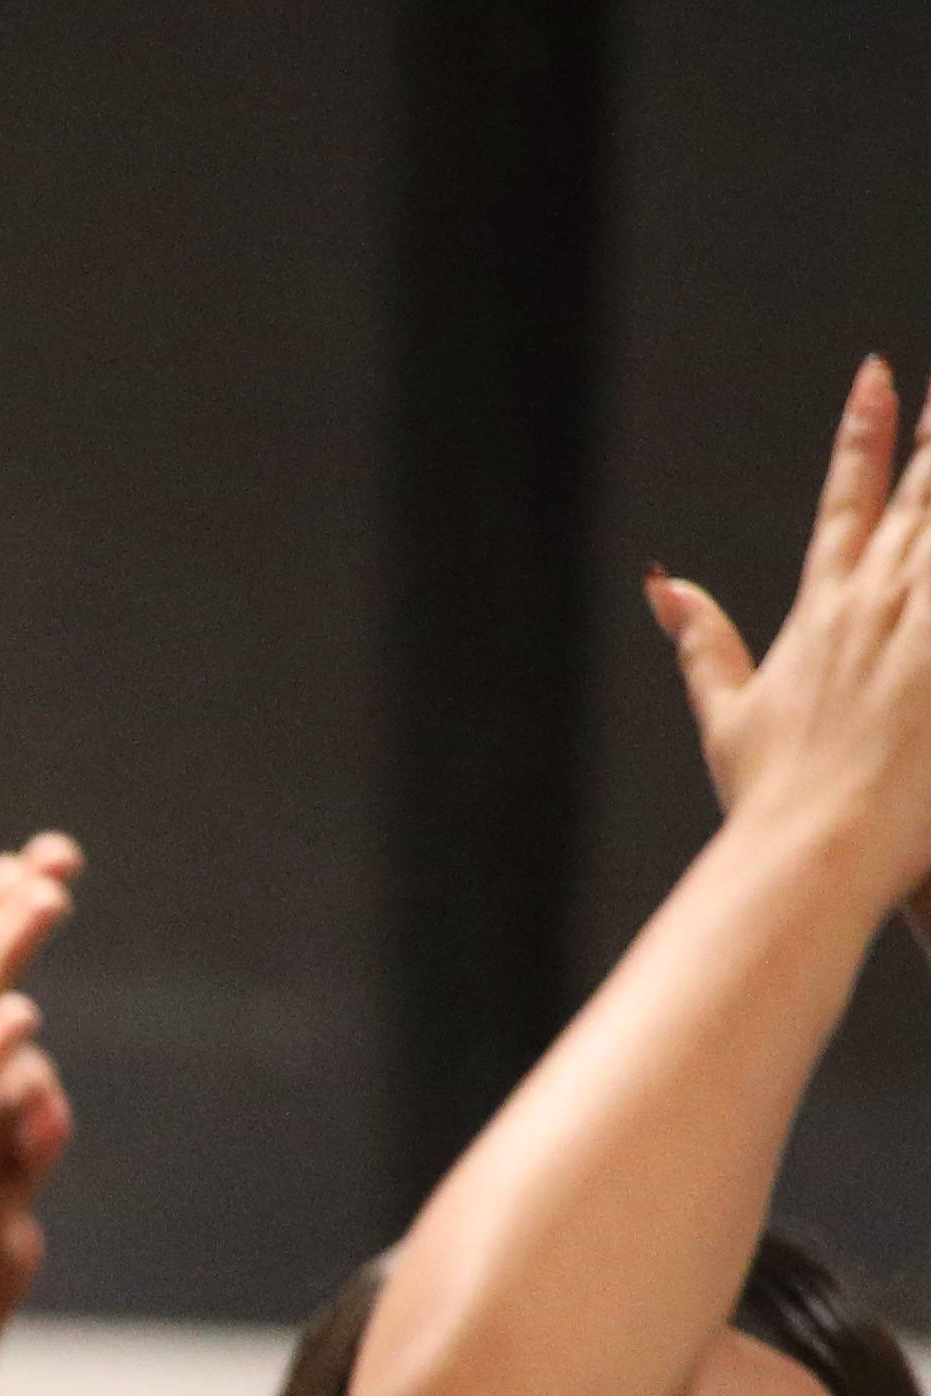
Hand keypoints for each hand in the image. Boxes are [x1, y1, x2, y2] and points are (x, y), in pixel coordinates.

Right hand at [653, 356, 930, 919]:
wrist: (808, 850)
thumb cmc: (767, 798)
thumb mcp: (727, 714)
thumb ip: (701, 641)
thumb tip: (662, 586)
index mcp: (820, 610)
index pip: (844, 497)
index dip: (861, 431)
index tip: (880, 372)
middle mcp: (873, 602)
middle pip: (920, 491)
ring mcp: (921, 626)